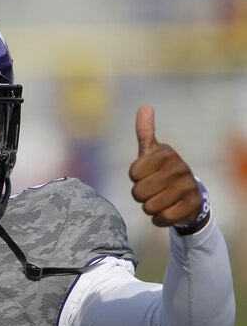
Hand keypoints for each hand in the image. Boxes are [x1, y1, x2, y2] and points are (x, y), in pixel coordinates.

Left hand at [128, 104, 206, 231]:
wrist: (188, 195)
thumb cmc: (161, 171)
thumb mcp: (151, 152)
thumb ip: (145, 131)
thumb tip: (144, 106)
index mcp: (166, 153)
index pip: (133, 173)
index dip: (135, 178)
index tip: (145, 175)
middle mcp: (180, 168)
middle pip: (138, 192)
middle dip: (141, 195)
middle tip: (152, 190)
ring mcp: (188, 187)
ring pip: (149, 207)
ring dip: (150, 208)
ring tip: (160, 199)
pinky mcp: (192, 206)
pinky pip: (163, 218)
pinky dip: (159, 219)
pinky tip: (166, 211)